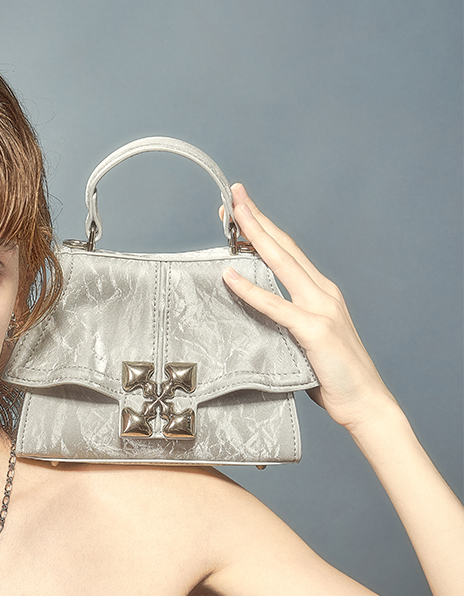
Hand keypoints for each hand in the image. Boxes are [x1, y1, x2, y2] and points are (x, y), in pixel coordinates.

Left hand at [221, 184, 396, 433]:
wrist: (364, 402)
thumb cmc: (332, 377)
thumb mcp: (305, 341)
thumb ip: (285, 323)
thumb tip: (254, 316)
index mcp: (321, 292)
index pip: (286, 252)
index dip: (263, 229)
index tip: (240, 210)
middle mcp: (322, 292)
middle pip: (283, 246)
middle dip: (257, 218)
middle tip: (234, 193)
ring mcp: (320, 309)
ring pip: (281, 263)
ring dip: (255, 236)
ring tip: (232, 216)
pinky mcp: (314, 330)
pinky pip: (275, 306)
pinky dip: (251, 289)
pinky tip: (230, 275)